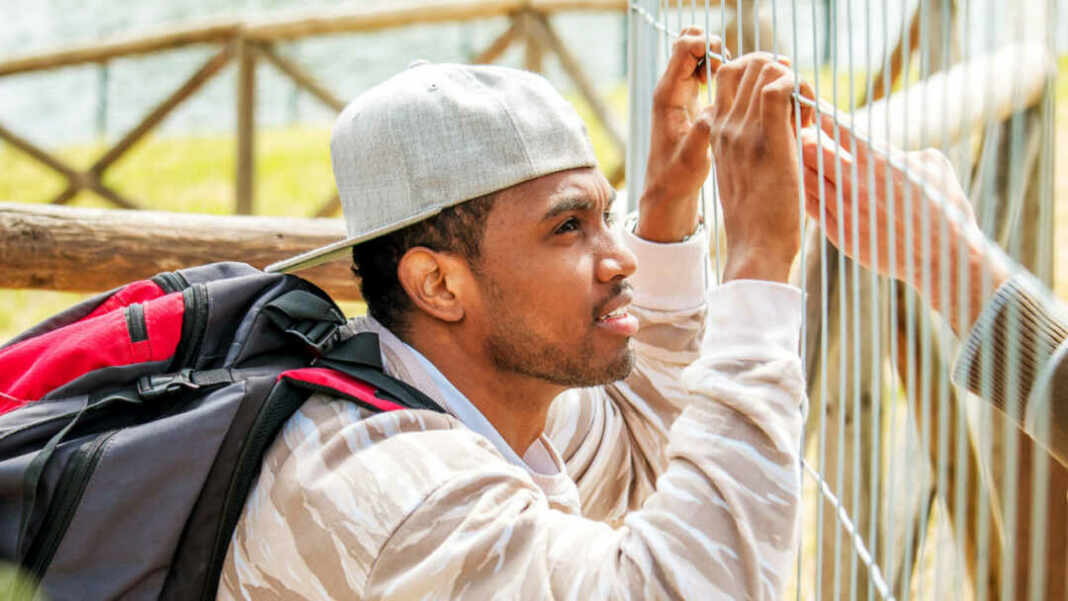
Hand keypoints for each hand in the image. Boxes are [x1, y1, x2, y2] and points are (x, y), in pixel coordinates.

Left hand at [637, 28, 724, 242]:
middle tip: (731, 68)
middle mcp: (670, 88)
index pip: (684, 48)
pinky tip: (733, 90)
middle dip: (712, 45)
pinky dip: (718, 69)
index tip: (727, 63)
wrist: (666, 189)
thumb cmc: (676, 177)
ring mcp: (678, 91)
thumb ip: (701, 135)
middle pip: (687, 42)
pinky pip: (701, 69)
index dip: (708, 45)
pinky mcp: (688, 98)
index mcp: (667, 96)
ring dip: (717, 57)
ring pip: (696, 53)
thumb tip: (712, 113)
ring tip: (736, 79)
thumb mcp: (692, 159)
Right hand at [710, 52, 814, 282]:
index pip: (727, 74)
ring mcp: (744, 134)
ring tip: (804, 110)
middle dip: (776, 69)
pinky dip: (797, 87)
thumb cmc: (757, 218)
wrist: (756, 249)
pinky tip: (808, 112)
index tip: (779, 91)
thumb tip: (774, 122)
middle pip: (745, 65)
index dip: (756, 70)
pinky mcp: (770, 143)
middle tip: (796, 98)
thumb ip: (748, 144)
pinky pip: (778, 90)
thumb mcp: (741, 174)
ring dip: (791, 79)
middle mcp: (725, 128)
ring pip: (764, 71)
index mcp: (716, 134)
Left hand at [800, 111, 1008, 332]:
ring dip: (802, 168)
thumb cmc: (945, 207)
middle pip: (810, 152)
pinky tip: (809, 188)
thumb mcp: (933, 165)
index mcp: (880, 161)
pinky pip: (812, 208)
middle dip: (803, 140)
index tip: (809, 104)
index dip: (820, 114)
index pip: (839, 129)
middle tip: (801, 134)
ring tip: (802, 160)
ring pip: (806, 181)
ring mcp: (846, 211)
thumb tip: (886, 149)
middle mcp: (857, 185)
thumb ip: (901, 151)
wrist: (944, 258)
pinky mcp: (840, 235)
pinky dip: (809, 194)